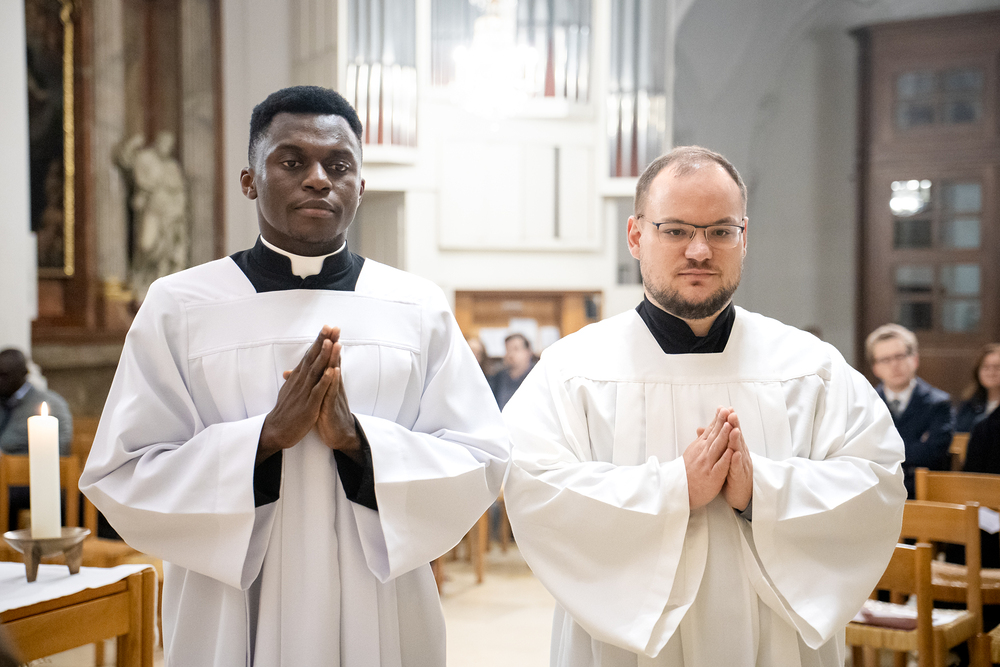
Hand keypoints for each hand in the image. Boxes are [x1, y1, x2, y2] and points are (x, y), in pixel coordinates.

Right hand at [257, 327, 335, 464]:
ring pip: (315, 371)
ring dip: (323, 356)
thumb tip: (292, 369)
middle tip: (331, 326)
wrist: (277, 430)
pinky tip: (332, 371)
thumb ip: (293, 378)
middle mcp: (301, 381)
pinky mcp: (309, 405)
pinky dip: (325, 380)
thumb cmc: (286, 410)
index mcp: (298, 377)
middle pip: (313, 357)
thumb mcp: (289, 390)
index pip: (310, 354)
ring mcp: (305, 392)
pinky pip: (318, 391)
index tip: (327, 327)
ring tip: (330, 342)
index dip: (319, 341)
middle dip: (322, 342)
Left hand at [315, 329, 362, 462]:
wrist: (340, 435)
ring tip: (335, 343)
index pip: (327, 359)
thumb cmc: (327, 415)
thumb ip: (310, 381)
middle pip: (333, 361)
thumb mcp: (317, 396)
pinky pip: (332, 393)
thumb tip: (294, 371)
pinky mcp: (331, 407)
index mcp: (328, 382)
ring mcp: (334, 395)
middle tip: (334, 328)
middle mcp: (333, 385)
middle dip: (333, 344)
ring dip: (334, 358)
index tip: (327, 328)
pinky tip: (333, 371)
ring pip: (334, 374)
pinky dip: (332, 381)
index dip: (326, 344)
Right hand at [683, 407, 733, 509]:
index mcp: (699, 447)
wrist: (681, 491)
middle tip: (728, 410)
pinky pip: (720, 466)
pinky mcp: (712, 476)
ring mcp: (707, 464)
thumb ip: (700, 440)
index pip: (710, 430)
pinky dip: (726, 458)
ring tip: (730, 425)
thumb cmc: (688, 472)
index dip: (718, 419)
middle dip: (722, 422)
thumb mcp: (692, 452)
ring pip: (717, 448)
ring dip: (724, 437)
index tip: (724, 408)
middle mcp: (703, 453)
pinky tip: (731, 451)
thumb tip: (704, 427)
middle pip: (714, 435)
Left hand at [721, 410, 752, 511]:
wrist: (739, 493)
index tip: (724, 408)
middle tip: (731, 413)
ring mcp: (741, 465)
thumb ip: (715, 441)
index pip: (731, 431)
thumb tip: (703, 428)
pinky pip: (738, 469)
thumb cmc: (730, 473)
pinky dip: (736, 461)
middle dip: (734, 425)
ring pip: (739, 451)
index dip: (728, 420)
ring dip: (737, 440)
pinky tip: (735, 454)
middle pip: (737, 437)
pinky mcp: (740, 477)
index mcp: (734, 448)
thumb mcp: (721, 455)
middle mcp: (740, 454)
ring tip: (735, 429)